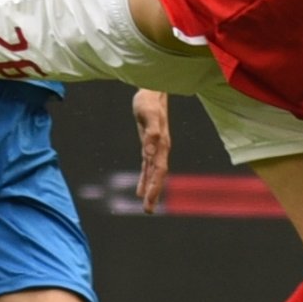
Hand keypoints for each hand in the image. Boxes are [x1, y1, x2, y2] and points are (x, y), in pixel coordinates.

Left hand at [131, 89, 171, 212]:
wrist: (152, 90)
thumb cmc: (149, 101)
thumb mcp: (149, 114)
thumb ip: (152, 132)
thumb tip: (150, 151)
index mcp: (162, 144)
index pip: (159, 169)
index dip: (154, 185)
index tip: (149, 199)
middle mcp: (161, 149)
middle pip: (158, 175)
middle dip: (154, 193)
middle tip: (149, 211)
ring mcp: (155, 148)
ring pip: (153, 174)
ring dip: (150, 190)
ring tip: (147, 207)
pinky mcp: (149, 145)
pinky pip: (147, 167)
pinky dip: (144, 179)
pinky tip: (140, 190)